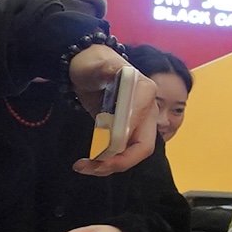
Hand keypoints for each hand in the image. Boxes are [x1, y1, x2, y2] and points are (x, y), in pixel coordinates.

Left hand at [68, 47, 156, 176]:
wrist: (86, 66)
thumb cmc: (92, 63)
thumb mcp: (97, 64)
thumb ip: (106, 68)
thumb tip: (115, 72)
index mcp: (146, 94)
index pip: (141, 127)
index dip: (121, 145)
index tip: (96, 154)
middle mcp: (148, 111)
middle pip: (142, 147)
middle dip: (118, 162)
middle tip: (90, 167)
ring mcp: (139, 122)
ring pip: (133, 153)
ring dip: (110, 165)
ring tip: (83, 167)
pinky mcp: (127, 130)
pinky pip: (123, 151)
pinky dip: (107, 161)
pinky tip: (89, 162)